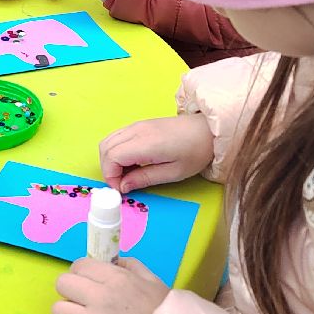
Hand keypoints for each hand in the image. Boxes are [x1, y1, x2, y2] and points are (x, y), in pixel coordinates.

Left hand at [52, 258, 169, 313]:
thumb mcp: (155, 283)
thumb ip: (132, 267)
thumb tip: (114, 261)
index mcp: (116, 278)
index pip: (79, 265)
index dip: (80, 274)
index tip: (87, 284)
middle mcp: (100, 297)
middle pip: (63, 284)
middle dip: (71, 292)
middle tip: (83, 303)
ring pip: (58, 311)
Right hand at [100, 114, 214, 194]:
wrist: (207, 131)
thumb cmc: (195, 153)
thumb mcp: (173, 173)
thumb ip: (145, 178)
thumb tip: (123, 186)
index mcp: (145, 143)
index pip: (111, 156)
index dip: (110, 175)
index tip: (121, 189)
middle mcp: (136, 130)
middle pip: (105, 147)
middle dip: (108, 169)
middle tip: (122, 184)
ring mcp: (136, 125)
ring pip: (108, 140)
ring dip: (110, 159)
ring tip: (126, 174)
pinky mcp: (139, 125)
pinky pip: (117, 136)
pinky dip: (116, 151)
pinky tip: (131, 162)